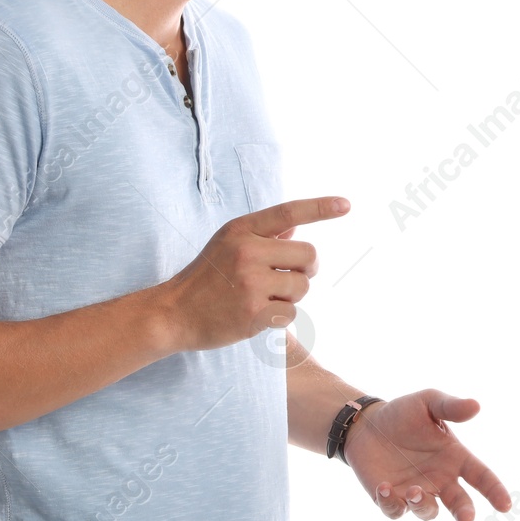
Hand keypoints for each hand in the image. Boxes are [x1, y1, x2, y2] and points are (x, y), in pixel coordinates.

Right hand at [159, 196, 349, 353]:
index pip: (288, 212)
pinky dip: (280, 316)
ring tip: (263, 297)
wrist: (173, 313)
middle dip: (306, 269)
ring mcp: (251, 283)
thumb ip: (263, 235)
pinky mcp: (254, 314)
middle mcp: (247, 252)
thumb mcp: (228, 244)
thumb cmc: (206, 277)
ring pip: (303, 286)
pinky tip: (257, 315)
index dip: (320, 207)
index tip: (346, 204)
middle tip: (289, 276)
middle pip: (309, 255)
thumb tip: (297, 225)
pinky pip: (291, 312)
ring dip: (291, 295)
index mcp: (241, 230)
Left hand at [341, 390, 512, 520]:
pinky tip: (384, 487)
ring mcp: (416, 491)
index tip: (505, 505)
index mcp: (455, 457)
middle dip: (464, 512)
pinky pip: (395, 510)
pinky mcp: (391, 498)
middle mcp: (439, 479)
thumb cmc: (403, 413)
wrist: (367, 424)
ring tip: (416, 491)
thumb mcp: (428, 402)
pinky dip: (392, 504)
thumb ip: (450, 407)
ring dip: (424, 505)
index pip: (481, 477)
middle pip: (459, 503)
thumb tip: (476, 406)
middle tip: (466, 517)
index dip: (495, 491)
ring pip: (428, 511)